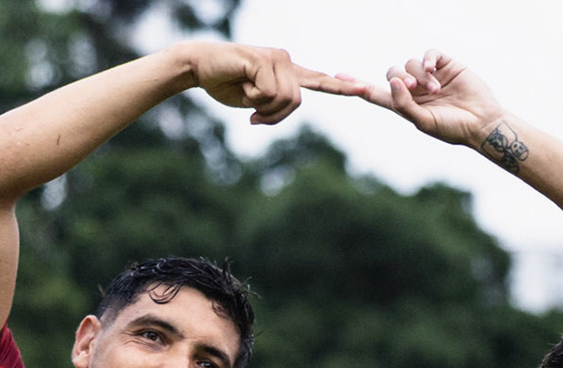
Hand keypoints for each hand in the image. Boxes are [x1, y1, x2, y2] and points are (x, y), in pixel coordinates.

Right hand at [180, 41, 359, 125]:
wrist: (200, 67)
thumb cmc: (225, 84)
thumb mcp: (255, 103)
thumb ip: (275, 106)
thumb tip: (287, 103)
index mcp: (287, 74)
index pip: (318, 81)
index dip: (340, 87)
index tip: (363, 89)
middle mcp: (287, 63)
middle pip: (296, 102)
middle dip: (273, 115)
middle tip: (252, 111)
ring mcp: (278, 58)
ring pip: (285, 98)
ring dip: (262, 106)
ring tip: (245, 92)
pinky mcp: (265, 58)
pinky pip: (269, 92)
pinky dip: (252, 97)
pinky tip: (241, 83)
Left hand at [340, 50, 506, 149]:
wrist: (482, 123)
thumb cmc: (452, 128)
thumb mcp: (424, 122)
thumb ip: (404, 105)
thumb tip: (393, 82)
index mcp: (405, 105)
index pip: (375, 93)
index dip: (358, 86)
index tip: (337, 78)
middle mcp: (414, 89)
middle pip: (393, 73)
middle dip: (400, 79)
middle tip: (414, 88)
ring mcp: (429, 76)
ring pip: (410, 63)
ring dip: (420, 75)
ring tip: (436, 89)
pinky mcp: (444, 65)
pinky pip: (429, 53)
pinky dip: (428, 59)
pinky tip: (435, 71)